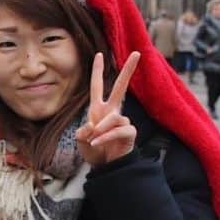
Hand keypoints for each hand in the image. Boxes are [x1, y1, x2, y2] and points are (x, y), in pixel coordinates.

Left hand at [75, 51, 139, 166]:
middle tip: (137, 53)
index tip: (99, 54)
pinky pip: (119, 130)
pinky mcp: (129, 133)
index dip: (97, 71)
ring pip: (114, 118)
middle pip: (121, 87)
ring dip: (102, 129)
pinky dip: (106, 137)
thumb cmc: (93, 151)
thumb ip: (83, 132)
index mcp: (98, 109)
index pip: (97, 86)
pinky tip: (97, 143)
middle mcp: (111, 112)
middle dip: (128, 70)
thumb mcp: (81, 141)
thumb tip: (92, 126)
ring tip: (93, 140)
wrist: (105, 167)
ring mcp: (121, 122)